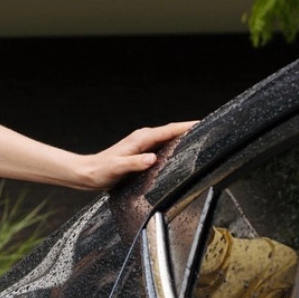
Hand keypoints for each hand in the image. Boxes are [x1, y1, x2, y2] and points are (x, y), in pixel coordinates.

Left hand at [79, 121, 195, 190]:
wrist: (88, 174)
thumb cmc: (102, 171)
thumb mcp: (118, 168)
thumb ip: (135, 163)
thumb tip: (152, 158)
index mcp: (141, 139)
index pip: (170, 130)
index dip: (187, 126)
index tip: (203, 123)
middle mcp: (143, 138)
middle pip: (172, 131)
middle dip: (190, 128)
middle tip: (210, 129)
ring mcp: (143, 144)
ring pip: (168, 138)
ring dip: (183, 136)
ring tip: (201, 137)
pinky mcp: (141, 152)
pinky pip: (163, 145)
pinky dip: (174, 144)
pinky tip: (181, 151)